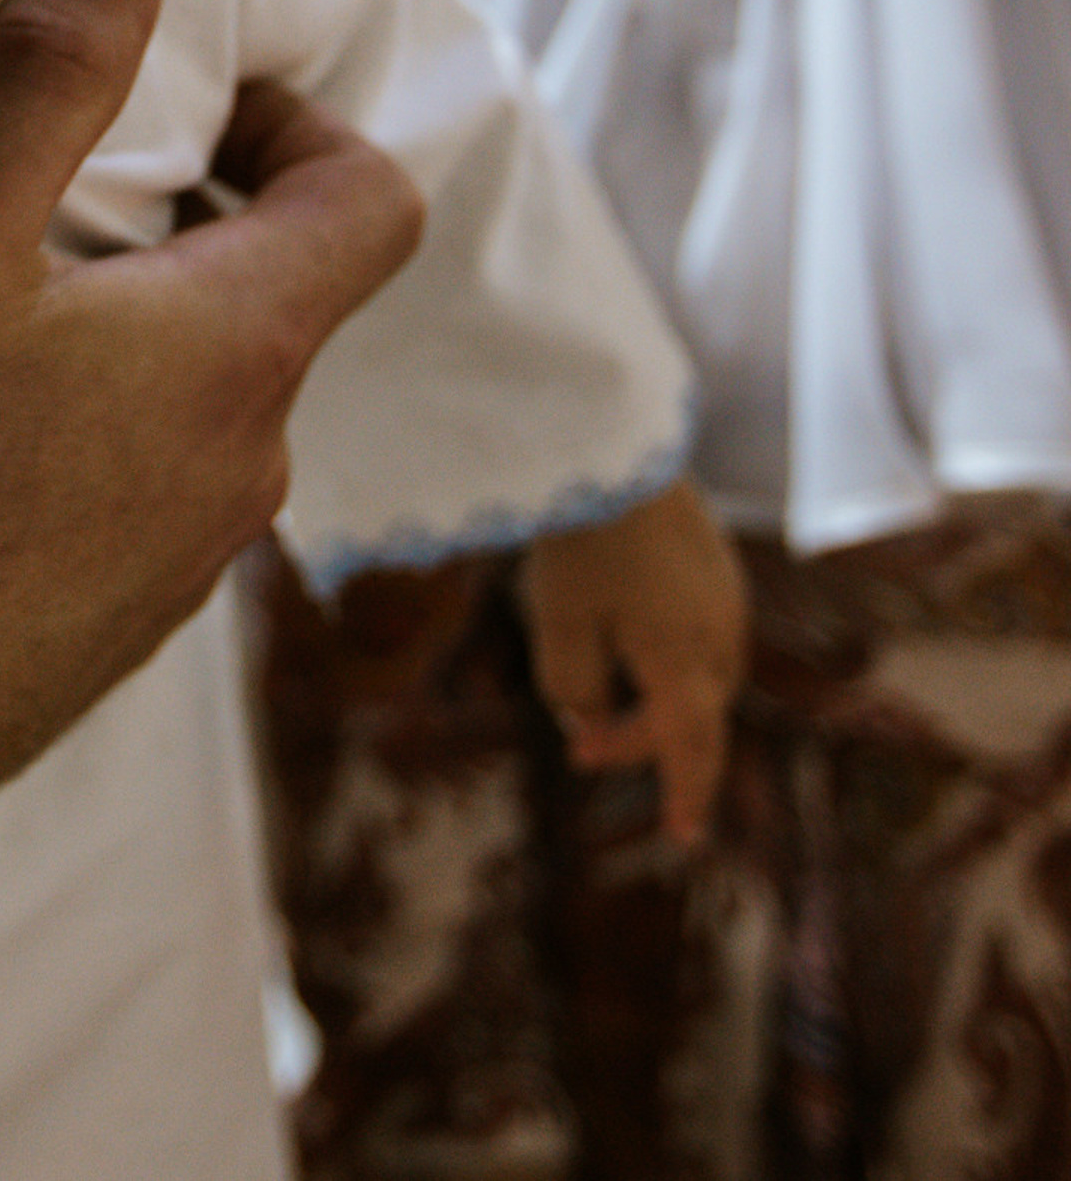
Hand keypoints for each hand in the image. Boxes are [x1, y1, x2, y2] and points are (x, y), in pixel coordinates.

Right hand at [0, 0, 426, 913]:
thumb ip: (51, 75)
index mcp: (236, 358)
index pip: (372, 201)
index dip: (305, 119)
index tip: (195, 98)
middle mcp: (241, 473)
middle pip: (270, 295)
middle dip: (178, 216)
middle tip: (37, 181)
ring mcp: (177, 573)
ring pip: (191, 396)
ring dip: (118, 328)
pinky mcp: (102, 638)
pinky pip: (132, 490)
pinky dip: (75, 429)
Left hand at [518, 478, 747, 846]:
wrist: (614, 446)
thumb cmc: (583, 540)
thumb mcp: (558, 624)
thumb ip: (573, 686)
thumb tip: (585, 717)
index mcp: (686, 663)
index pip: (690, 749)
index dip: (684, 795)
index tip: (682, 838)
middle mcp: (720, 635)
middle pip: (694, 714)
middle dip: (642, 740)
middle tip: (579, 750)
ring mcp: (725, 596)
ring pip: (701, 674)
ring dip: (657, 698)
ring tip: (600, 698)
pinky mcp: (714, 564)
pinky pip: (701, 632)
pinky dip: (667, 656)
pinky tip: (625, 636)